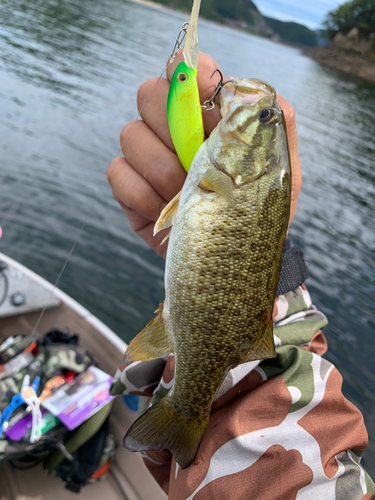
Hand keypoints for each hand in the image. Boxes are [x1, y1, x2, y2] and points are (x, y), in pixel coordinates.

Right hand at [107, 52, 301, 258]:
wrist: (231, 264)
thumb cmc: (256, 214)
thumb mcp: (281, 171)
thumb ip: (278, 124)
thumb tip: (251, 90)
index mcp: (207, 117)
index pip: (186, 71)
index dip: (189, 75)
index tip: (206, 97)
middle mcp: (172, 130)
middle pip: (148, 94)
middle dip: (174, 130)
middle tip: (197, 162)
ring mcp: (146, 158)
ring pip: (131, 136)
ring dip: (164, 172)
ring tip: (189, 200)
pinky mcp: (128, 188)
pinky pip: (118, 173)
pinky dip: (144, 196)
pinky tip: (169, 214)